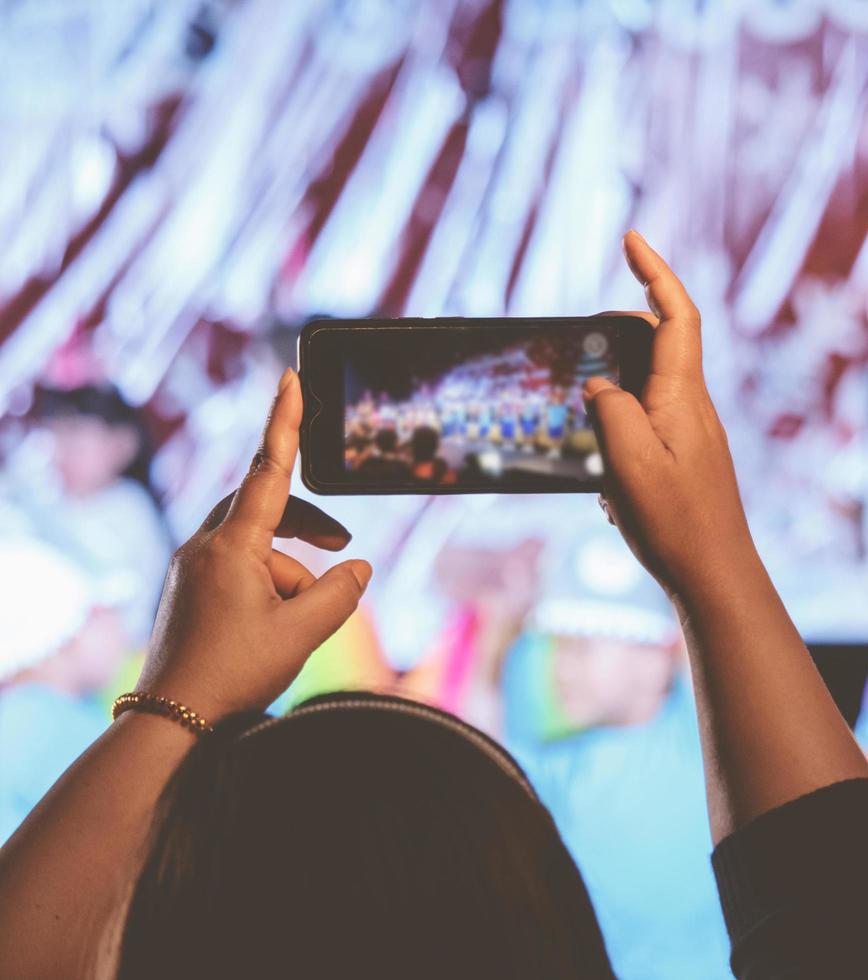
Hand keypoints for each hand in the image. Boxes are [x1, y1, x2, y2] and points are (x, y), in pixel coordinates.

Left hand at [138, 370, 371, 718]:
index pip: (267, 469)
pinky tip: (278, 627)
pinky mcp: (189, 590)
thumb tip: (357, 566)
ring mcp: (192, 568)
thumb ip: (341, 591)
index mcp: (230, 545)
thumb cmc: (235, 673)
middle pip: (264, 506)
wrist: (171, 720)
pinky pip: (237, 567)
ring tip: (304, 618)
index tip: (289, 376)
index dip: (283, 421)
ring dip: (290, 568)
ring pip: (253, 543)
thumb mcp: (303, 632)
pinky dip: (269, 584)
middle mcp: (204, 546)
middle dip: (307, 522)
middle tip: (343, 541)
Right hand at [587, 231, 756, 599]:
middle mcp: (692, 408)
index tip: (631, 237)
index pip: (675, 314)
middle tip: (577, 337)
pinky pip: (647, 426)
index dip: (655, 271)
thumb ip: (610, 412)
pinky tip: (603, 475)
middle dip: (618, 330)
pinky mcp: (685, 462)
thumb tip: (599, 387)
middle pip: (660, 344)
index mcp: (682, 397)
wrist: (716, 577)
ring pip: (649, 387)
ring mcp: (692, 435)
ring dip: (613, 388)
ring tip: (582, 414)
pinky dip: (618, 432)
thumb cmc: (676, 524)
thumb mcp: (628, 464)